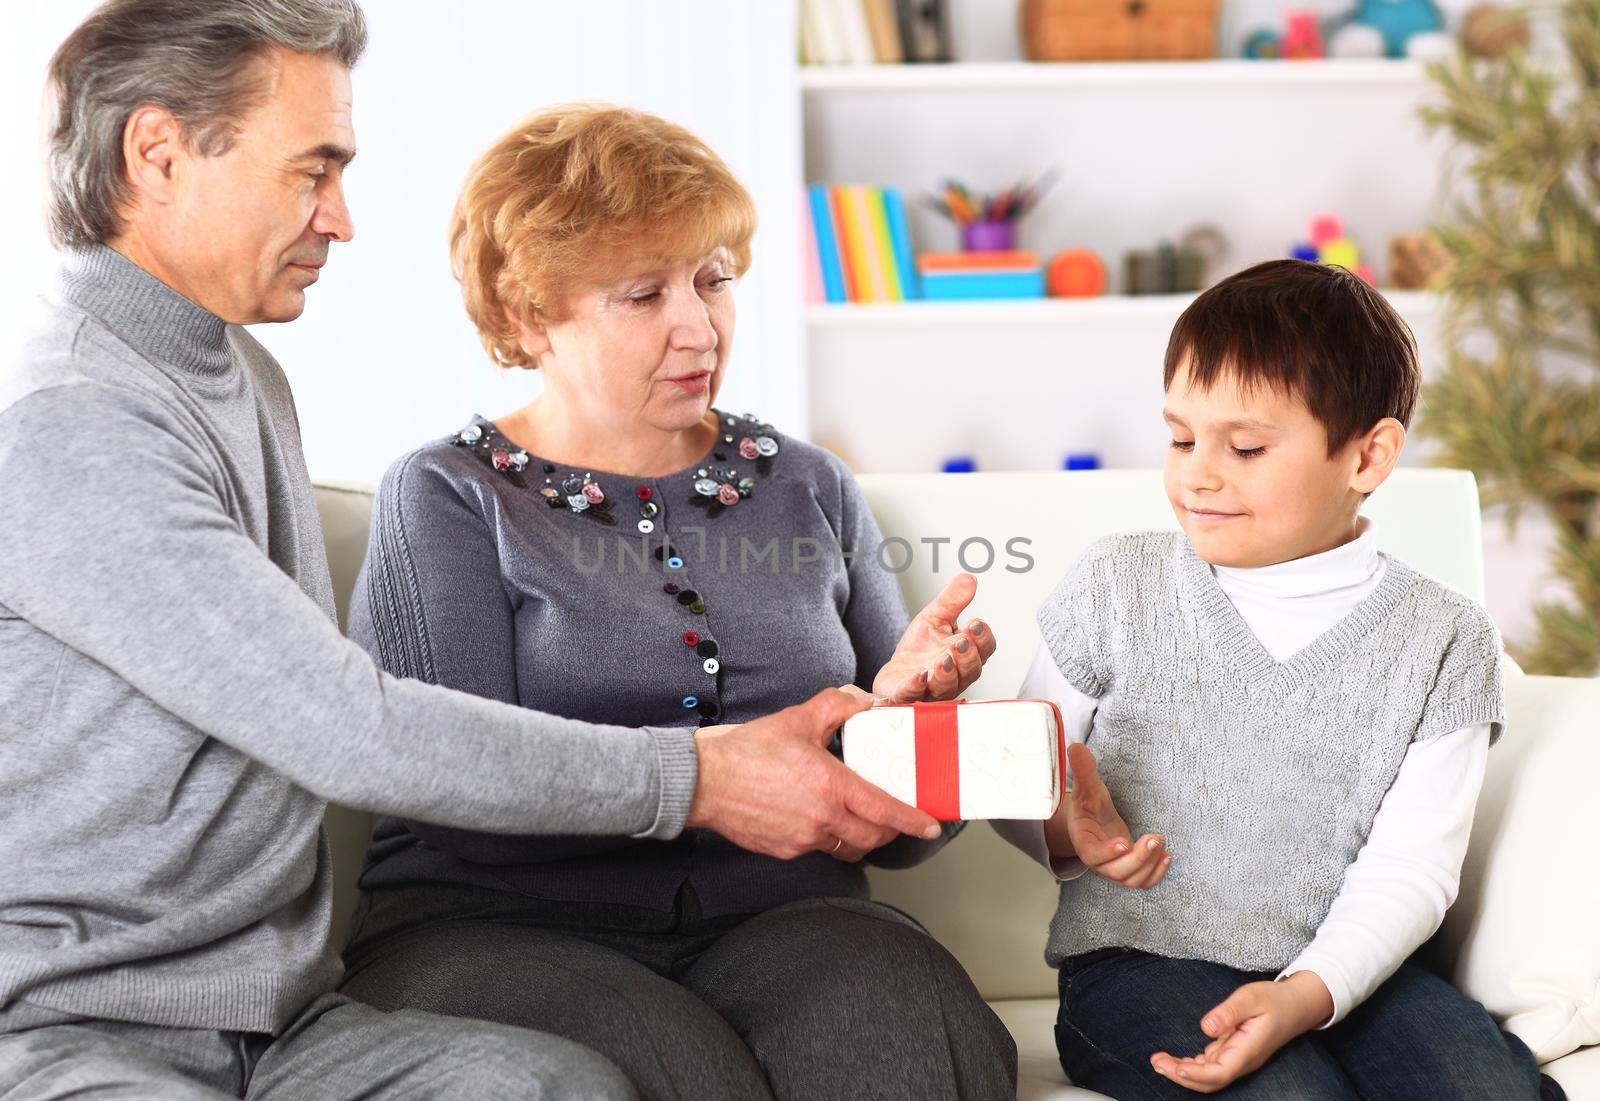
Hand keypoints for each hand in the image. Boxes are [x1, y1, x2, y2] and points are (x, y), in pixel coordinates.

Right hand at [684, 687, 942, 861]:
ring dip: (860, 836)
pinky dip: (829, 837)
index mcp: (830, 786)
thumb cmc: (745, 753)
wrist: (703, 782)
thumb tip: (861, 701)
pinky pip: (819, 849)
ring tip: (858, 818)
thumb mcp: (796, 719)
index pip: (885, 811)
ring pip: (847, 848)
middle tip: (895, 818)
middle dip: (890, 831)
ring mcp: (803, 840)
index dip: (912, 821)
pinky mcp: (785, 850)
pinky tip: (820, 818)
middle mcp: (821, 819)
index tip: (929, 824)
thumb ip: (835, 705)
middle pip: (873, 837)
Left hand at [873, 572, 995, 701]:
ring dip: (947, 673)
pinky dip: (917, 687)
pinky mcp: (909, 697)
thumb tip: (968, 579)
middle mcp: (956, 675)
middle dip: (967, 656)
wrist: (895, 672)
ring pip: (947, 686)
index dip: (982, 638)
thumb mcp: (935, 618)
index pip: (984, 648)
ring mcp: (934, 689)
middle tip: (960, 642)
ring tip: (944, 660)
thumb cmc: (920, 648)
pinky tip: (918, 676)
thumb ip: (952, 600)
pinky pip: (915, 695)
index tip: (975, 625)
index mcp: (966, 654)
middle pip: (971, 670)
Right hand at [1046, 743, 1170, 887]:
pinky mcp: (1128, 871)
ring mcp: (1114, 869)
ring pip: (1132, 880)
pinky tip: (1167, 857)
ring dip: (1149, 865)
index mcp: (1084, 842)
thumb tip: (1075, 747)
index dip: (1107, 852)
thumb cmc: (1088, 804)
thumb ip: (1083, 771)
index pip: (1092, 854)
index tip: (1123, 842)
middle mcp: (1098, 861)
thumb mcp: (1086, 787)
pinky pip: (1142, 882)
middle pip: (1116, 872)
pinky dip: (1156, 874)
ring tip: (1161, 842)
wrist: (1092, 820)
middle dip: (1138, 859)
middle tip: (1155, 838)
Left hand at [1150, 973, 1334, 1092]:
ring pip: (1208, 1076)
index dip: (1197, 1074)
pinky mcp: (1233, 1054)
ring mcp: (1238, 1059)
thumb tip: (1206, 1027)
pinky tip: (1176, 1060)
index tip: (1176, 1066)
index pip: (1220, 1072)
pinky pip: (1210, 1067)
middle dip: (1181, 1076)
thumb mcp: (1251, 997)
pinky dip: (1192, 1066)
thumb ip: (1228, 1012)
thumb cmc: (1273, 1000)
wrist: (1295, 1006)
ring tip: (1159, 1060)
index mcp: (1248, 1050)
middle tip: (1156, 1062)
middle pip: (1210, 1081)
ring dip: (1183, 1072)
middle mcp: (1242, 1061)